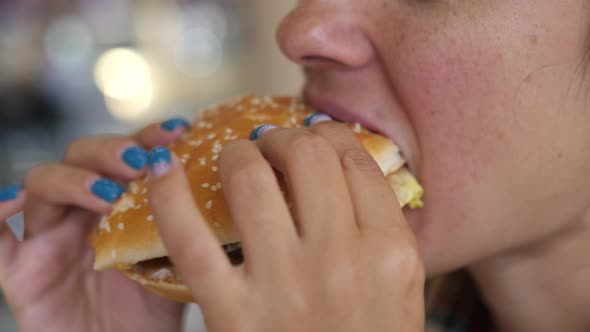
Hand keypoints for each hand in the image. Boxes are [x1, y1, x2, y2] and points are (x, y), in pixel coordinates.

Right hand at [0, 118, 190, 331]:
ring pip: (42, 183)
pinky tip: (11, 200)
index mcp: (120, 207)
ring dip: (72, 179)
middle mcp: (83, 214)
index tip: (178, 130)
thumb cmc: (151, 317)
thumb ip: (190, 230)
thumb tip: (231, 195)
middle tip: (140, 162)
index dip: (147, 136)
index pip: (127, 155)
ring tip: (106, 194)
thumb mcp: (178, 266)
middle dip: (108, 151)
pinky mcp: (23, 272)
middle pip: (80, 157)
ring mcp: (50, 239)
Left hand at [148, 120, 424, 330]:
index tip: (313, 138)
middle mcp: (343, 260)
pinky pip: (190, 237)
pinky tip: (164, 167)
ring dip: (237, 154)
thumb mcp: (401, 288)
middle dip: (285, 138)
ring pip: (251, 178)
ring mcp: (285, 284)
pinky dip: (169, 194)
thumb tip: (344, 163)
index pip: (356, 160)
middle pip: (308, 155)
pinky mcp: (233, 312)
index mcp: (392, 252)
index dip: (329, 135)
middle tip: (272, 146)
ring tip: (236, 159)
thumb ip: (382, 227)